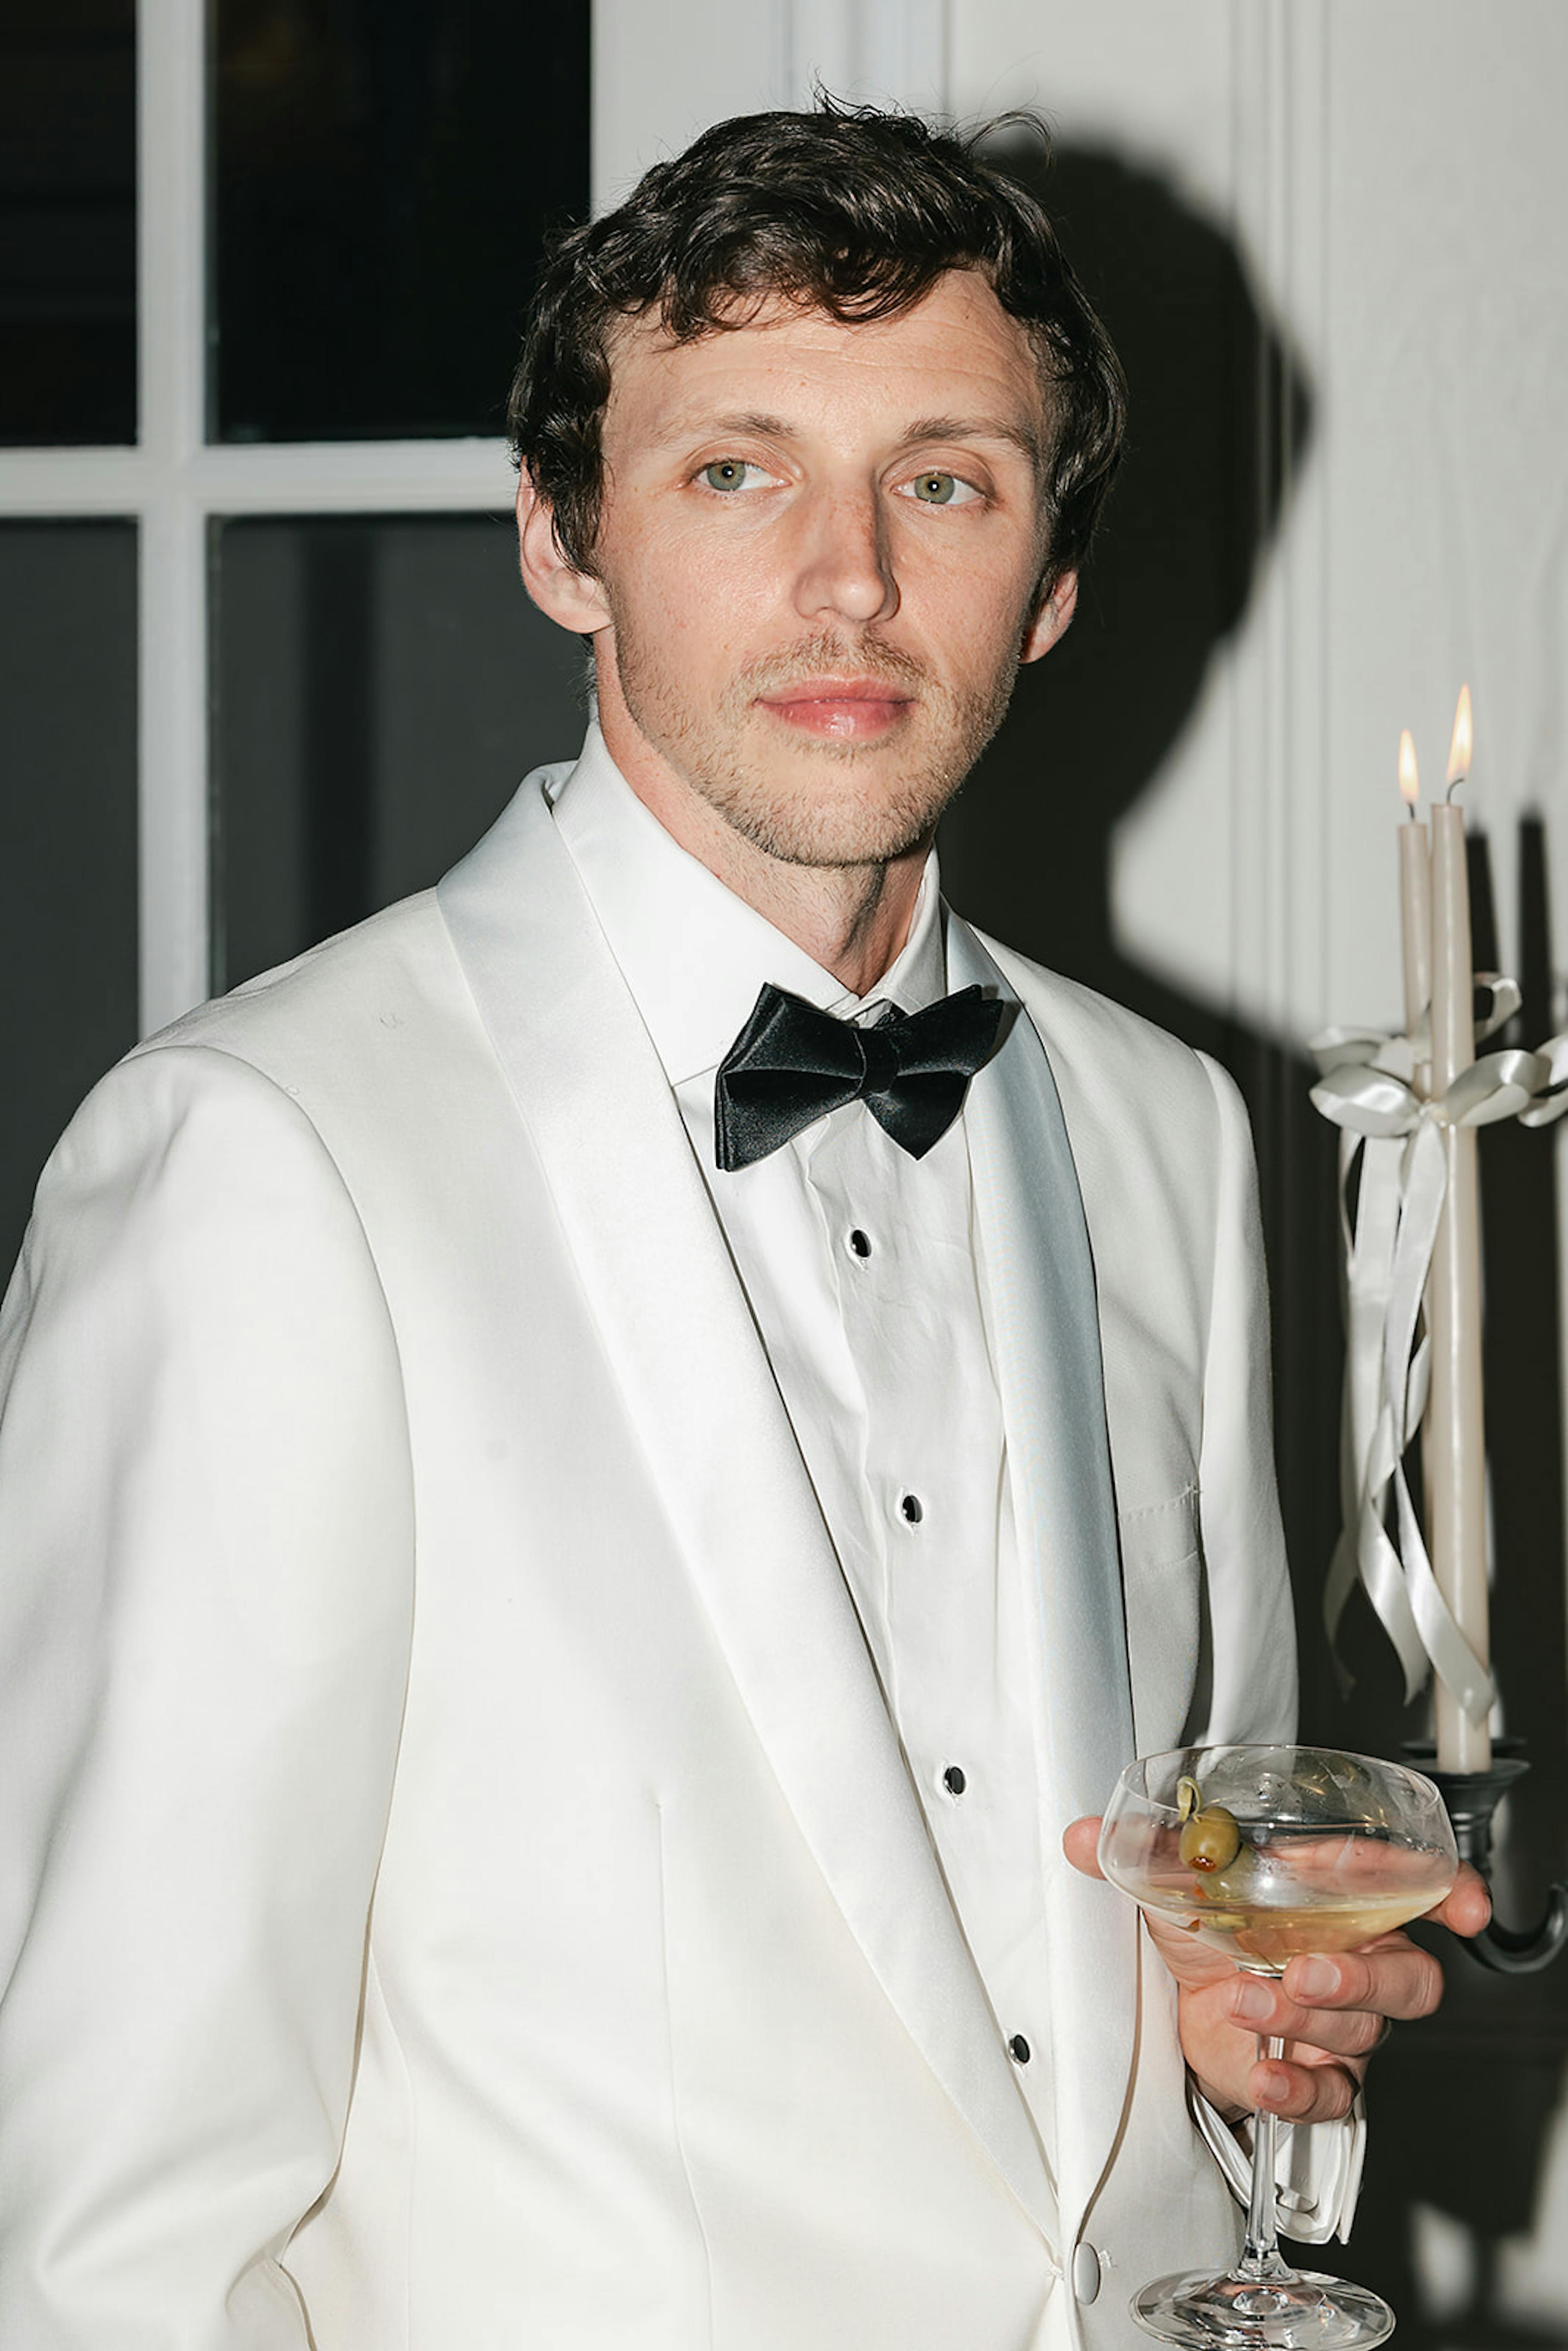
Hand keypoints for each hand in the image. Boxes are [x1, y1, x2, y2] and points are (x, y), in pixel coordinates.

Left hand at [1063, 1814, 1490, 2121]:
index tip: (1460, 1904)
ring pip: (1361, 2030)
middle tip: (1306, 1972)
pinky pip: (1335, 2094)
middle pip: (1406, 1976)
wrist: (1177, 2008)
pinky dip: (1300, 2090)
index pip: (1414, 1888)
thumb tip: (1083, 1834)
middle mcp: (1355, 1959)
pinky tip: (1266, 2077)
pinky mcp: (1319, 2075)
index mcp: (1336, 1900)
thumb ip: (1141, 1853)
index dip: (1448, 1893)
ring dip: (1301, 2021)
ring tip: (1244, 2004)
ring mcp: (1341, 2022)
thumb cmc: (1199, 1934)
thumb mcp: (1174, 1885)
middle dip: (1363, 1978)